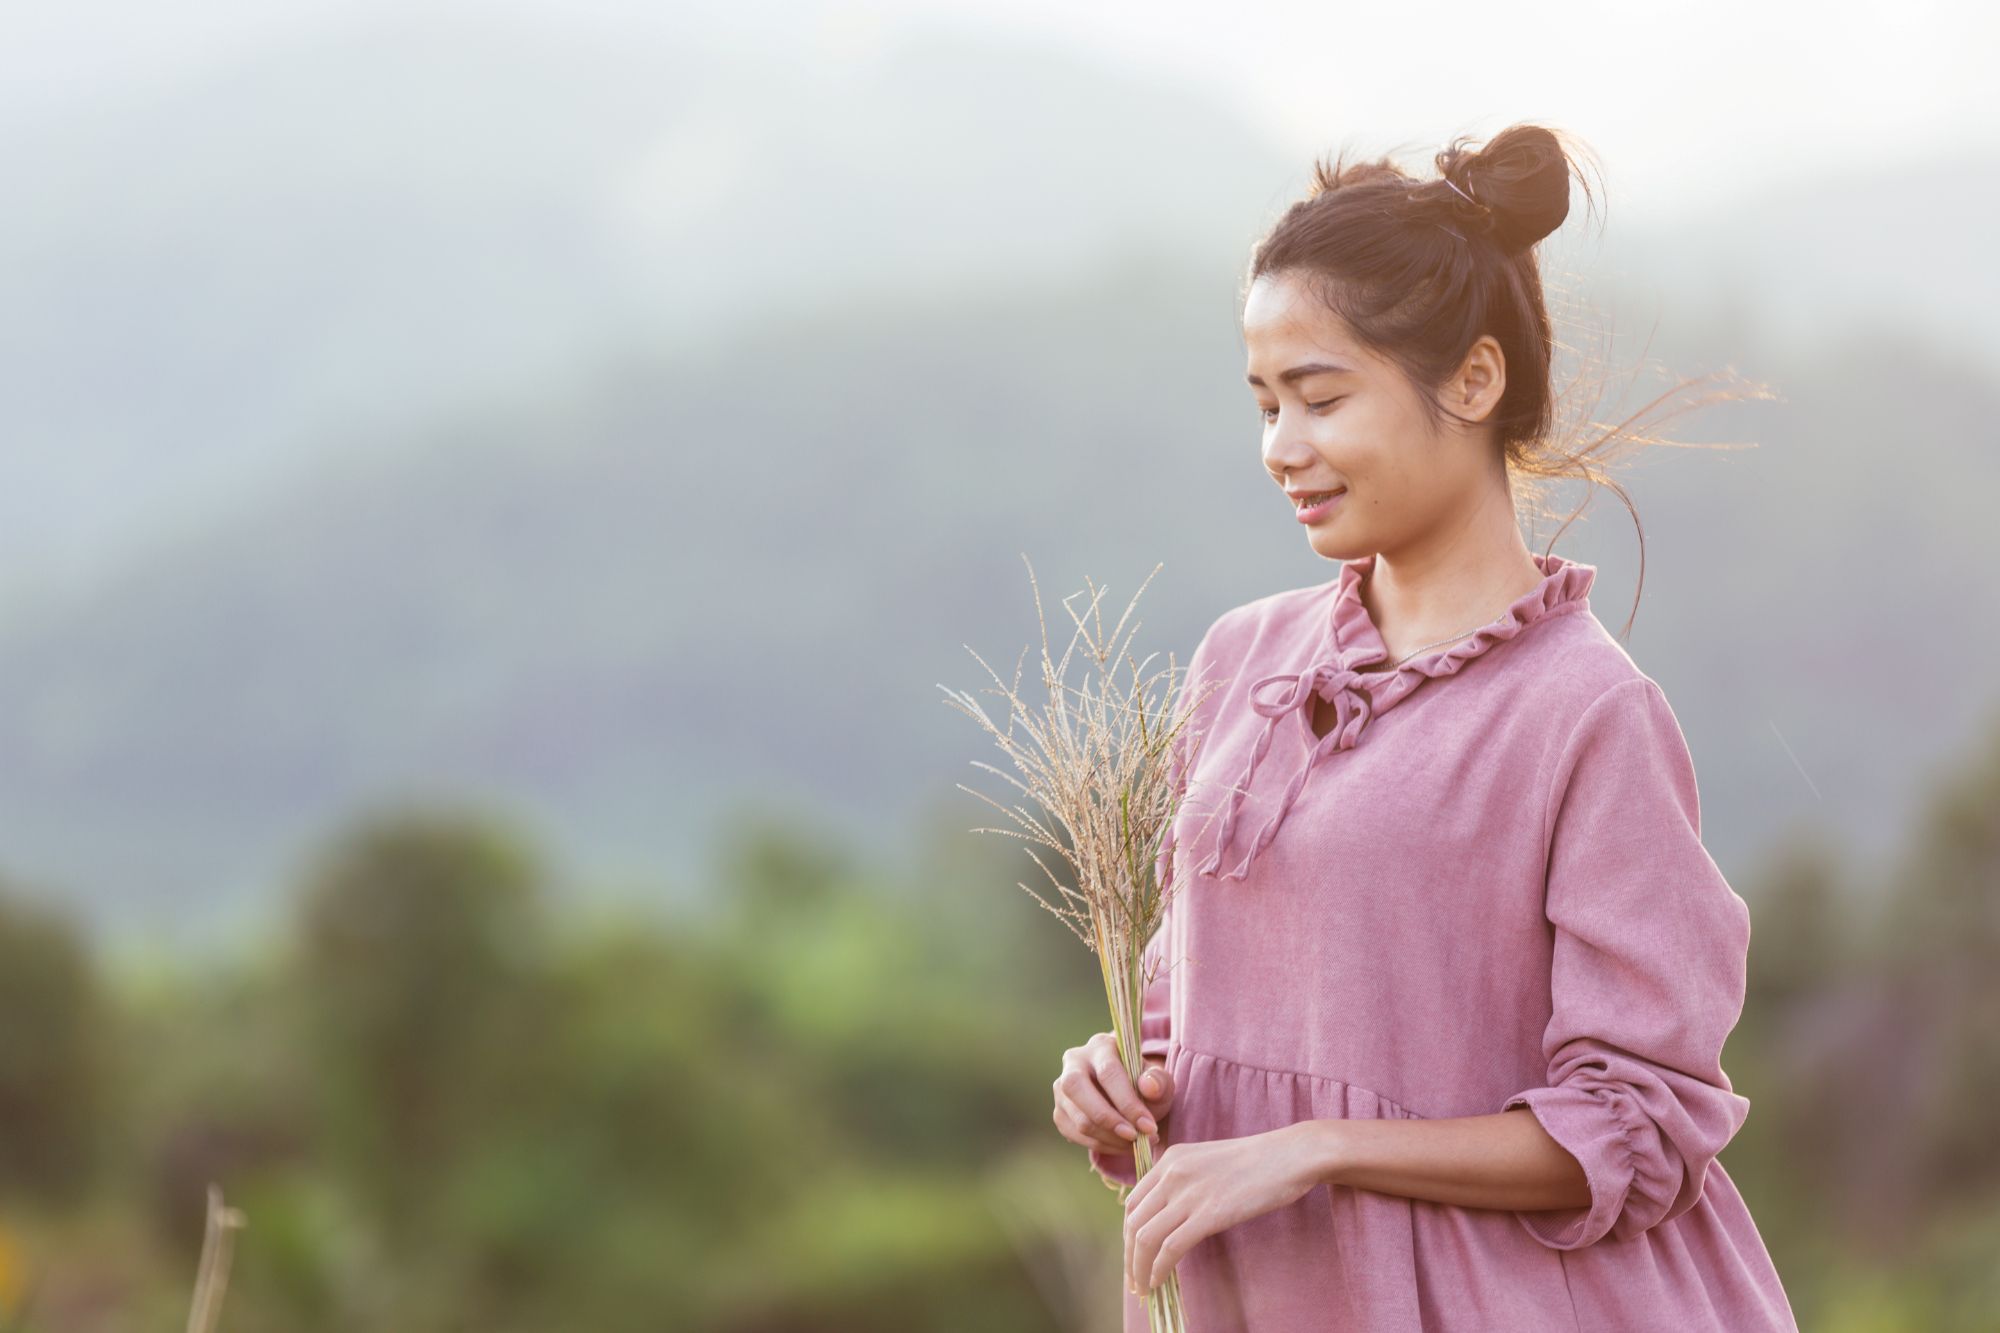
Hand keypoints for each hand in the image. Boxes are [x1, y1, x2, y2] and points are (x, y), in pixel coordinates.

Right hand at [1052, 1032, 1173, 1160]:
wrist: (1128, 1096)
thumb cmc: (1144, 1084)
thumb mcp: (1159, 1080)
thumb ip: (1159, 1081)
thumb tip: (1147, 1086)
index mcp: (1101, 1046)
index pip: (1108, 1072)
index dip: (1128, 1102)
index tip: (1149, 1126)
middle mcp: (1074, 1062)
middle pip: (1077, 1088)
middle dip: (1108, 1119)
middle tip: (1135, 1137)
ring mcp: (1061, 1088)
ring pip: (1078, 1118)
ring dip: (1109, 1138)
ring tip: (1135, 1144)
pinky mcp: (1059, 1111)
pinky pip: (1075, 1134)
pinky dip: (1101, 1146)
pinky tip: (1120, 1145)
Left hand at [1123, 1122, 1325, 1296]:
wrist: (1289, 1155)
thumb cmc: (1257, 1161)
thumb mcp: (1207, 1160)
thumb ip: (1184, 1180)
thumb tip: (1169, 1214)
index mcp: (1170, 1158)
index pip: (1132, 1203)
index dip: (1127, 1234)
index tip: (1132, 1256)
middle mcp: (1172, 1173)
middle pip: (1133, 1222)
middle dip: (1129, 1256)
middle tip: (1134, 1280)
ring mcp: (1189, 1193)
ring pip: (1145, 1237)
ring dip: (1139, 1268)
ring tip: (1144, 1288)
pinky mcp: (1210, 1213)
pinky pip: (1171, 1247)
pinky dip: (1159, 1268)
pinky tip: (1160, 1281)